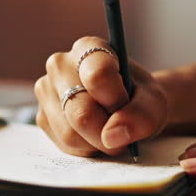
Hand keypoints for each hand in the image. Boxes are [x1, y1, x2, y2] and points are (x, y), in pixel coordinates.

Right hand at [34, 37, 167, 156]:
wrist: (125, 106)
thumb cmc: (138, 97)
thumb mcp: (153, 102)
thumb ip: (142, 115)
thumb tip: (111, 136)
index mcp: (88, 48)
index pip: (97, 76)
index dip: (116, 101)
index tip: (126, 104)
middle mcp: (59, 65)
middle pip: (81, 111)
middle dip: (107, 131)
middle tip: (122, 129)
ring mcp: (46, 91)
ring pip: (71, 133)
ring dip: (97, 143)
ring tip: (108, 129)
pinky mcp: (41, 116)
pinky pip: (64, 145)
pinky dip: (86, 148)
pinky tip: (93, 135)